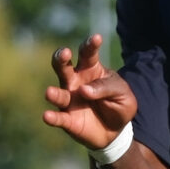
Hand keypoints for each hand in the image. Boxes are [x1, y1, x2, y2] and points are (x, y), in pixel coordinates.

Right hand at [43, 33, 136, 151]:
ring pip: (58, 94)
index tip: (96, 38)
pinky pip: (58, 118)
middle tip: (64, 53)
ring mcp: (69, 100)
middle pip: (64, 66)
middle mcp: (76, 81)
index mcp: (91, 69)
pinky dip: (52, 117)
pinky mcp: (67, 119)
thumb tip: (84, 90)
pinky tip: (47, 116)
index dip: (90, 45)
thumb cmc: (118, 104)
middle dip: (61, 58)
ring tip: (49, 92)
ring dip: (54, 93)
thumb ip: (106, 88)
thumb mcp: (122, 93)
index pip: (88, 54)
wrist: (116, 130)